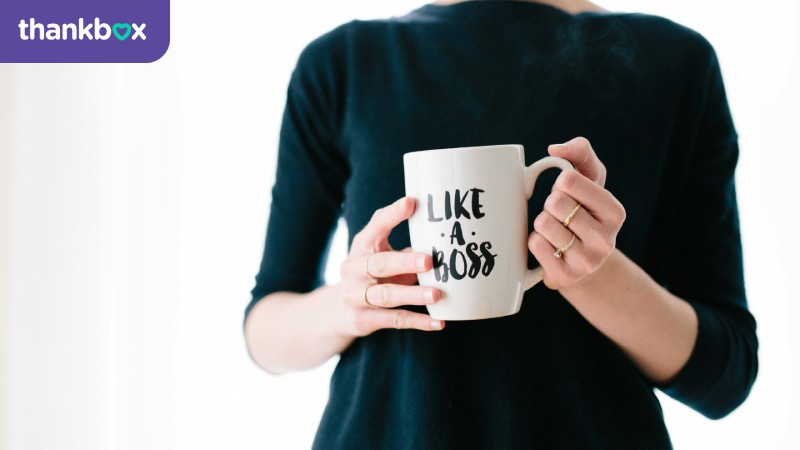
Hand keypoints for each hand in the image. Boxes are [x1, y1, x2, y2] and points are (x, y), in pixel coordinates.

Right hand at [337, 197, 444, 336]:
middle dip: (405, 262)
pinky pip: (394, 320)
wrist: (337, 311)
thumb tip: (446, 238)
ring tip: (436, 295)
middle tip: (429, 261)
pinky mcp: (362, 319)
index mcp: (362, 246)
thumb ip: (406, 248)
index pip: (376, 226)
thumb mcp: (382, 255)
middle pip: (380, 264)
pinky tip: (438, 322)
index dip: (393, 215)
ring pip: (386, 295)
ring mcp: (355, 295)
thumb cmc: (372, 275)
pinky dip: (417, 322)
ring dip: (413, 295)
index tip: (412, 203)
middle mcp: (354, 268)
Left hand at [528, 137, 625, 289]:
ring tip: (555, 231)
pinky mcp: (565, 277)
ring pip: (543, 224)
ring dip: (542, 224)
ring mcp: (587, 262)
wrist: (582, 262)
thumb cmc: (583, 211)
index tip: (568, 193)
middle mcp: (606, 239)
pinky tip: (549, 247)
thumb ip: (580, 152)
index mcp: (615, 212)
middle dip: (550, 204)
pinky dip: (534, 241)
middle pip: (555, 202)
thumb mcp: (590, 179)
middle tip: (560, 215)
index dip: (560, 183)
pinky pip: (535, 245)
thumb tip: (555, 149)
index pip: (568, 180)